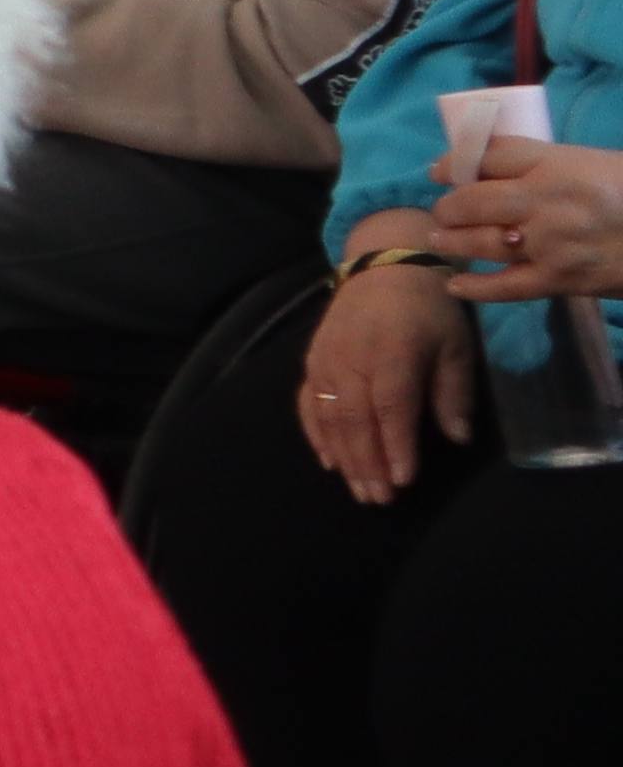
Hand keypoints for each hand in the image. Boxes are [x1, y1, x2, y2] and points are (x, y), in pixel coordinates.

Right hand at [304, 257, 484, 500]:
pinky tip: (328, 461)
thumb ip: (454, 391)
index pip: (390, 406)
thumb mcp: (455, 345)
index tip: (404, 480)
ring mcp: (325, 360)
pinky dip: (315, 434)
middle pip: (355, 418)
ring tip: (359, 490)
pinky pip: (307, 403)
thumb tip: (457, 439)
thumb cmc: (430, 310)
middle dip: (367, 463)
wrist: (386, 266)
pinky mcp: (312, 362)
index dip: (395, 444)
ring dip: (343, 457)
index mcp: (391, 351)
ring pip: (329, 416)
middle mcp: (351, 357)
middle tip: (379, 499)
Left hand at [439, 142, 622, 301]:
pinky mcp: (562, 281)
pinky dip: (476, 288)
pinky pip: (507, 288)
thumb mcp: (595, 163)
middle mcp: (547, 202)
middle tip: (443, 210)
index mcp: (559, 165)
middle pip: (474, 199)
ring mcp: (551, 244)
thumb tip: (492, 167)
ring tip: (438, 238)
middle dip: (450, 206)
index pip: (490, 156)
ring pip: (482, 242)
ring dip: (452, 241)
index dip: (456, 161)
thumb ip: (546, 164)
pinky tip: (454, 286)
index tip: (439, 170)